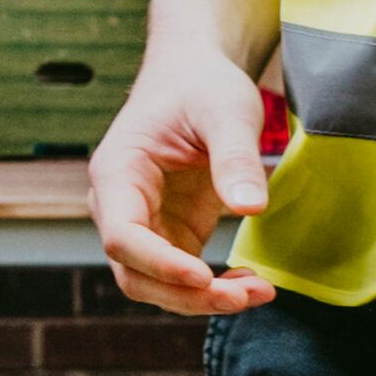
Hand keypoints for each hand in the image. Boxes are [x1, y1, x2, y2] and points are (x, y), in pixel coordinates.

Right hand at [90, 35, 280, 317]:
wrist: (196, 76)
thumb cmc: (202, 86)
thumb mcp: (227, 111)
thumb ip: (235, 158)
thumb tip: (250, 209)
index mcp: (117, 173)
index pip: (122, 235)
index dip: (159, 263)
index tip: (205, 276)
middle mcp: (119, 206)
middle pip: (133, 273)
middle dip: (184, 295)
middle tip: (243, 297)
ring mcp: (144, 224)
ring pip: (155, 285)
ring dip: (200, 300)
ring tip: (257, 292)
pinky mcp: (171, 234)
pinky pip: (183, 278)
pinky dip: (214, 290)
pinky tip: (252, 285)